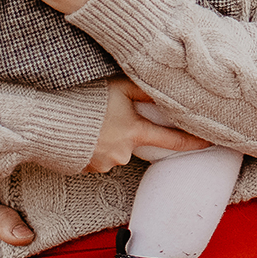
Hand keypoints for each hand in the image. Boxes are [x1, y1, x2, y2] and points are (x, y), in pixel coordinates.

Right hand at [89, 78, 208, 172]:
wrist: (44, 121)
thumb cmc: (83, 98)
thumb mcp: (118, 87)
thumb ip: (145, 91)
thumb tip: (167, 91)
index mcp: (135, 132)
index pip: (172, 140)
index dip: (193, 142)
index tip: (212, 143)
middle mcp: (123, 153)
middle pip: (135, 143)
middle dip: (126, 130)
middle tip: (105, 114)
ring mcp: (103, 164)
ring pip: (114, 151)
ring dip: (106, 139)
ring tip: (87, 121)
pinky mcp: (85, 170)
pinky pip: (96, 158)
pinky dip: (91, 147)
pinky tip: (78, 133)